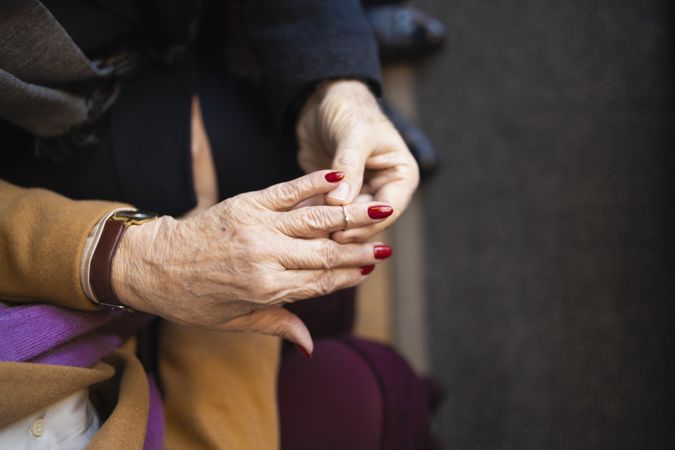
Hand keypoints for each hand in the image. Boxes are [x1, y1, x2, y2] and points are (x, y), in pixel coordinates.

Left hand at [110, 170, 393, 353]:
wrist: (149, 264)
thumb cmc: (190, 299)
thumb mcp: (233, 321)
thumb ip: (277, 326)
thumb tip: (312, 347)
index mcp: (265, 290)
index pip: (319, 282)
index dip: (348, 276)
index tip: (372, 269)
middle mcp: (266, 258)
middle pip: (325, 252)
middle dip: (359, 249)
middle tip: (387, 248)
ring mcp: (257, 227)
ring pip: (315, 221)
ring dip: (352, 216)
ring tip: (382, 210)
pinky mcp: (247, 203)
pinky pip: (287, 190)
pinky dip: (314, 182)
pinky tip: (339, 176)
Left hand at [297, 80, 419, 242]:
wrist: (323, 98)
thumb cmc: (349, 109)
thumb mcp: (354, 135)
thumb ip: (349, 168)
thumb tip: (341, 203)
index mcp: (401, 175)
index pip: (389, 209)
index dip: (367, 223)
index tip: (342, 231)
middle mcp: (384, 188)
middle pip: (368, 221)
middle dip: (346, 228)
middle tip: (321, 238)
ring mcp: (361, 193)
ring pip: (348, 221)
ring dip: (330, 227)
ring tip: (308, 236)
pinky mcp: (338, 194)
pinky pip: (329, 212)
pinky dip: (317, 218)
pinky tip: (299, 224)